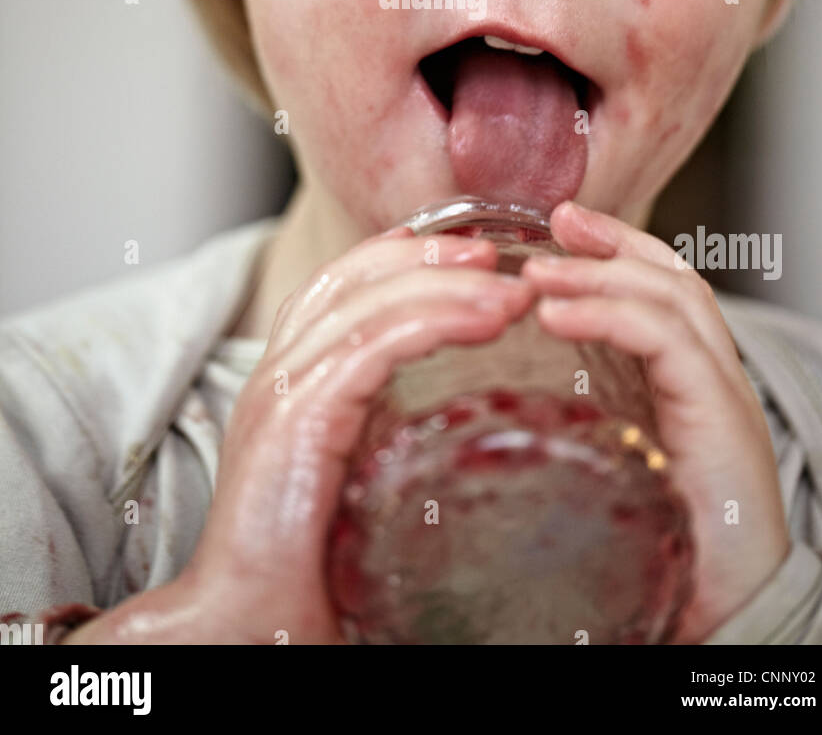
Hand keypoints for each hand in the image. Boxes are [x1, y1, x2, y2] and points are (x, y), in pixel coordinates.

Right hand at [173, 223, 535, 643]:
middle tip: (499, 258)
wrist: (244, 631)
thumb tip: (472, 439)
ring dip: (447, 285)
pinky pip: (371, 347)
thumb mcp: (357, 487)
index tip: (470, 254)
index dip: (402, 257)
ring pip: (368, 303)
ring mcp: (280, 394)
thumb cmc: (305, 577)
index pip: (339, 288)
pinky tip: (484, 322)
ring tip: (511, 292)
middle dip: (430, 255)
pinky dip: (434, 322)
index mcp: (287, 386)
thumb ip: (391, 446)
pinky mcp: (295, 423)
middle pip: (351, 278)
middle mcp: (276, 376)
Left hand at [521, 200, 791, 644]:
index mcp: (683, 390)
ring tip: (536, 272)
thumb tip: (486, 407)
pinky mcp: (722, 421)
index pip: (658, 290)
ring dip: (601, 274)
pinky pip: (671, 343)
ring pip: (674, 298)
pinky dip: (613, 317)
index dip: (612, 249)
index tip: (556, 223)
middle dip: (611, 243)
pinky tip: (556, 315)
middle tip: (553, 221)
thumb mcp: (605, 472)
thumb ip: (573, 427)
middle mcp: (710, 382)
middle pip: (671, 279)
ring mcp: (721, 397)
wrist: (726, 623)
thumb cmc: (660, 558)